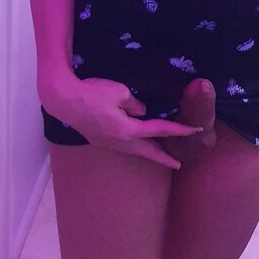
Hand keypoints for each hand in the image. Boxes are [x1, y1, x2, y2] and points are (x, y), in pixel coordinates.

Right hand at [42, 75, 202, 169]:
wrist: (64, 100)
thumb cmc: (93, 93)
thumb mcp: (121, 93)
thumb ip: (136, 106)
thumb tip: (142, 113)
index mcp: (127, 130)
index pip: (159, 131)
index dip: (178, 130)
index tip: (194, 131)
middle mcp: (119, 142)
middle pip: (148, 152)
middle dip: (164, 159)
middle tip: (178, 165)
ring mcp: (108, 144)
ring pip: (135, 151)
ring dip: (150, 154)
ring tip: (162, 156)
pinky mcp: (100, 140)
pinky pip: (124, 146)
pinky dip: (136, 147)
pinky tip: (138, 144)